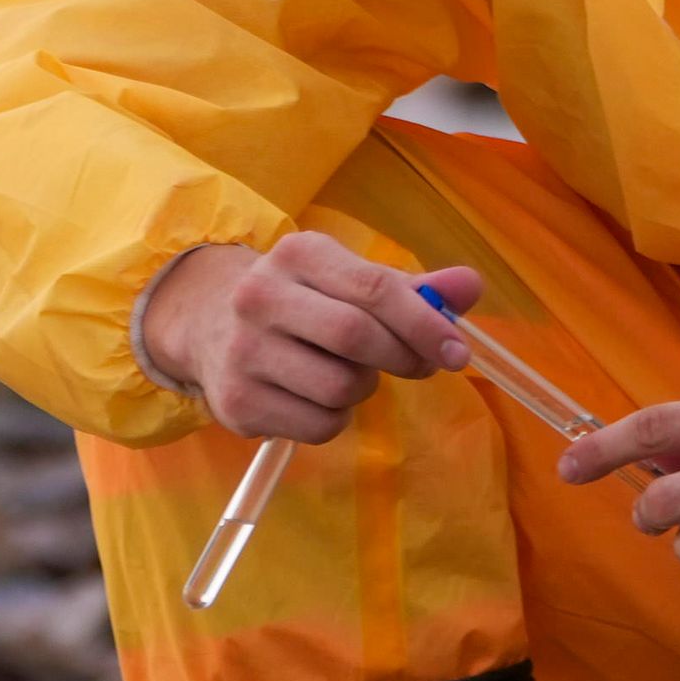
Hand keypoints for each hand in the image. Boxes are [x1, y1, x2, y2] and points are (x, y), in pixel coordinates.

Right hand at [138, 235, 480, 445]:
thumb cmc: (302, 301)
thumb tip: (471, 286)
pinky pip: (319, 425)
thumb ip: (413, 289)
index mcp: (299, 255)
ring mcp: (243, 352)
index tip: (458, 352)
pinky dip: (336, 419)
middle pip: (356, 337)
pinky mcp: (236, 402)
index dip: (426, 325)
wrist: (208, 324)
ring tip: (346, 373)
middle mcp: (261, 296)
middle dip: (402, 357)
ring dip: (363, 389)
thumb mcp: (350, 281)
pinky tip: (316, 397)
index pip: (375, 290)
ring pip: (340, 388)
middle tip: (419, 365)